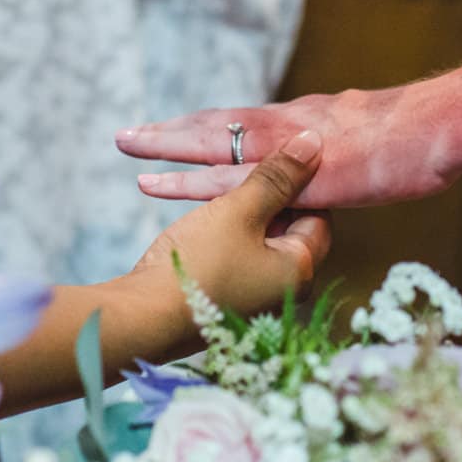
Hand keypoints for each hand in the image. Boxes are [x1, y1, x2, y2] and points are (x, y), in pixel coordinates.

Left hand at [119, 82, 461, 207]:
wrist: (441, 126)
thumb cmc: (421, 137)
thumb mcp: (371, 136)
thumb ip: (344, 148)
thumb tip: (332, 157)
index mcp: (306, 119)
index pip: (246, 123)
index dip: (207, 128)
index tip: (173, 133)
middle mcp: (289, 125)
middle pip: (218, 125)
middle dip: (172, 132)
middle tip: (127, 136)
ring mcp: (290, 149)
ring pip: (214, 144)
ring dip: (169, 146)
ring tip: (129, 146)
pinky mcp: (296, 177)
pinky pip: (234, 180)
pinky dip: (194, 181)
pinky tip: (163, 184)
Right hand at [136, 133, 332, 318]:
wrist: (144, 318)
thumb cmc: (197, 264)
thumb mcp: (238, 211)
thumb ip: (277, 177)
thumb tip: (314, 142)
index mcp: (300, 270)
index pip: (318, 215)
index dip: (298, 183)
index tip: (273, 161)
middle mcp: (286, 290)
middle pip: (291, 230)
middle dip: (271, 199)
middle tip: (247, 171)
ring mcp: (258, 299)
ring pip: (263, 242)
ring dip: (248, 215)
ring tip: (224, 190)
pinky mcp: (231, 301)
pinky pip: (242, 258)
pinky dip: (232, 236)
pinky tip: (209, 220)